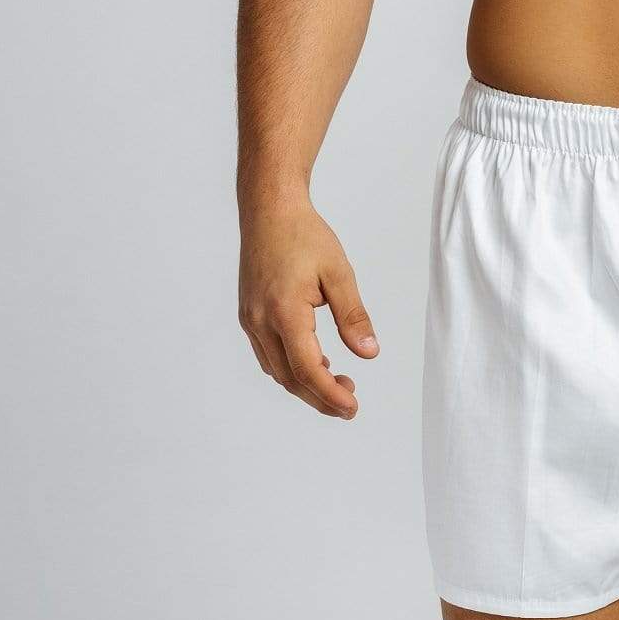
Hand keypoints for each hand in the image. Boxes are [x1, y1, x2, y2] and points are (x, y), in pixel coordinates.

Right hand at [239, 201, 377, 418]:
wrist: (269, 211)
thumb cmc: (304, 236)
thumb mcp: (339, 273)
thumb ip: (353, 316)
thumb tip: (369, 352)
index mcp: (284, 312)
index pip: (307, 369)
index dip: (330, 394)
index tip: (352, 408)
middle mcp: (260, 321)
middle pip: (289, 378)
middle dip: (320, 397)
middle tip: (350, 404)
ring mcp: (250, 320)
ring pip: (276, 370)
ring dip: (305, 384)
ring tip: (338, 382)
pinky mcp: (249, 315)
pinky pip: (268, 354)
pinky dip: (290, 367)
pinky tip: (315, 362)